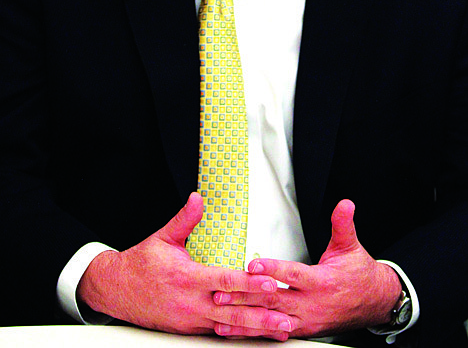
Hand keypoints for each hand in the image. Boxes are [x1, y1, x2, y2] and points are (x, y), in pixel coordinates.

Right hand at [77, 192, 292, 339]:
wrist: (116, 289)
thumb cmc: (141, 263)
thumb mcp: (163, 237)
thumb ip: (184, 219)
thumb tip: (197, 198)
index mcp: (187, 278)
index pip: (225, 280)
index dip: (249, 283)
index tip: (270, 283)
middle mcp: (191, 302)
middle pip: (232, 311)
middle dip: (262, 315)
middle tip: (286, 318)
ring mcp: (190, 319)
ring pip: (228, 326)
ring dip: (256, 329)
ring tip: (280, 331)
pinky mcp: (189, 329)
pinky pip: (218, 332)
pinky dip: (238, 334)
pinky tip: (256, 335)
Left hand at [213, 199, 401, 337]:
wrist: (375, 303)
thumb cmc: (360, 274)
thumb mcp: (351, 246)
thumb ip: (343, 224)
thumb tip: (345, 204)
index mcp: (322, 282)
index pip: (293, 274)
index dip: (272, 269)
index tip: (253, 264)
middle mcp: (312, 304)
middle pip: (274, 299)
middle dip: (246, 296)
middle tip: (222, 291)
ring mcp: (306, 320)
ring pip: (271, 319)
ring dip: (245, 317)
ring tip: (221, 313)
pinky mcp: (303, 330)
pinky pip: (275, 332)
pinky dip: (255, 331)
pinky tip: (236, 329)